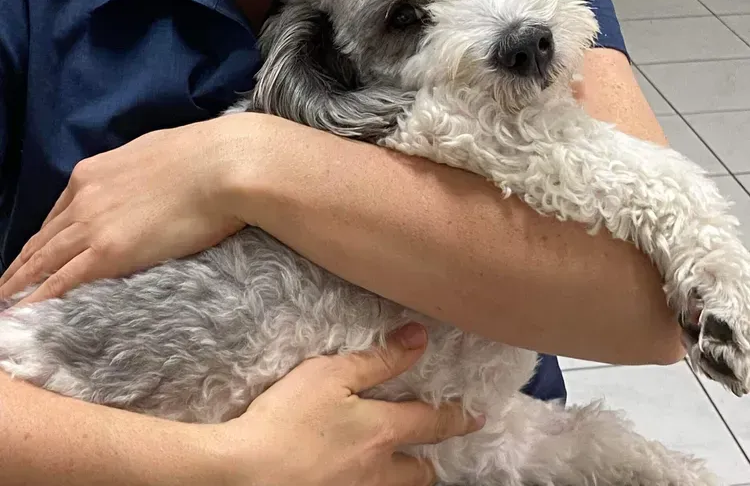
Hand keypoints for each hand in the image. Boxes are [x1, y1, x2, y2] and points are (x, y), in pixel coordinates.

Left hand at [0, 117, 253, 305]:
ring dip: (18, 287)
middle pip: (41, 240)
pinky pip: (60, 282)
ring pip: (42, 262)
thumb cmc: (204, 154)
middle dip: (20, 268)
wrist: (222, 164)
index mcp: (92, 172)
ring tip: (4, 306)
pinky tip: (23, 314)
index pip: (56, 213)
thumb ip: (132, 174)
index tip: (33, 257)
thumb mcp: (152, 154)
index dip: (42, 240)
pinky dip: (36, 300)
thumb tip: (138, 186)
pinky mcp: (108, 252)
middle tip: (3, 290)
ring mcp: (92, 225)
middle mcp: (83, 197)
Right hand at [205, 324, 483, 485]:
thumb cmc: (287, 419)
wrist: (245, 474)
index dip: (456, 417)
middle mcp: (377, 471)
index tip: (476, 415)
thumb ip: (379, 359)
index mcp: (382, 432)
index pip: (431, 423)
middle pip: (418, 473)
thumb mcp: (332, 374)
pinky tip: (356, 476)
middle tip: (434, 455)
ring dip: (402, 479)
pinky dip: (371, 485)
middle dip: (429, 463)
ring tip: (403, 469)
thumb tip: (419, 338)